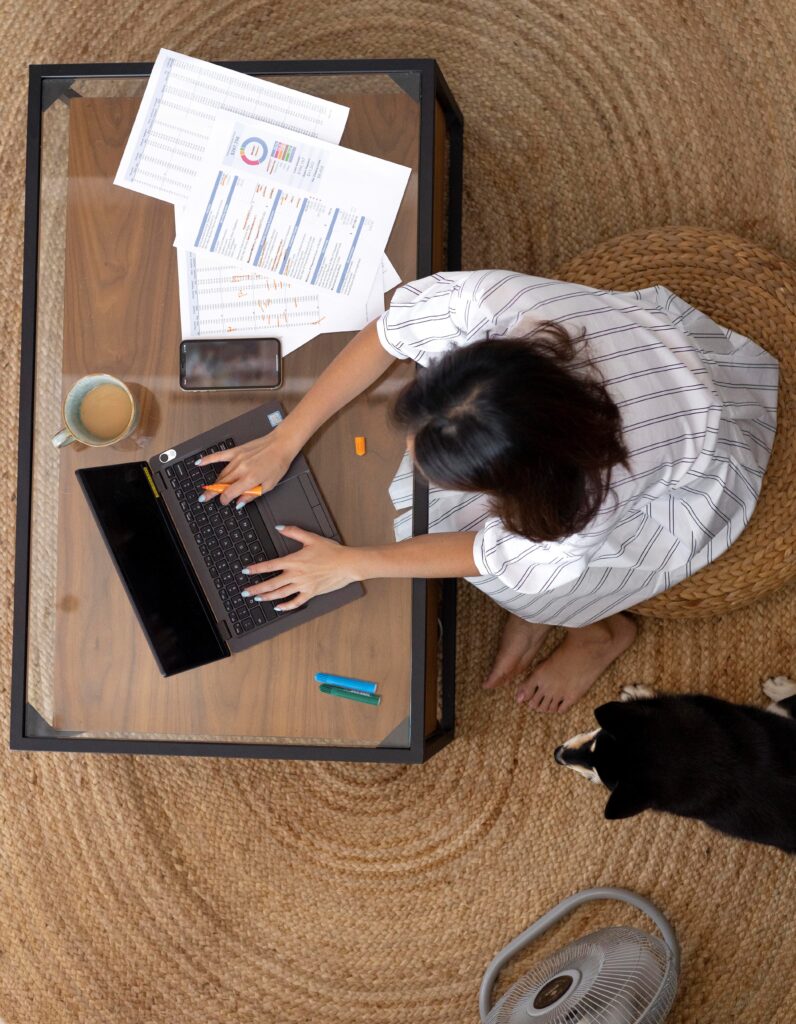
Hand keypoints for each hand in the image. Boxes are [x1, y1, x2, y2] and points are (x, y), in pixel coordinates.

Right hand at [197, 425, 299, 506]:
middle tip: (205, 498)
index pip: (229, 493)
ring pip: (221, 474)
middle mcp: (241, 469)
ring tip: (209, 488)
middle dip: (212, 492)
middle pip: (221, 484)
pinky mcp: (236, 451)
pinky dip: (208, 460)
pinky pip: (219, 455)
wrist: (281, 444)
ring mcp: (237, 459)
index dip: (224, 500)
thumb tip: (239, 503)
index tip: (224, 502)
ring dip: (215, 482)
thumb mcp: (269, 485)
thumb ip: (252, 495)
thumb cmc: (278, 464)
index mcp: (249, 479)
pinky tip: (199, 463)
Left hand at [241, 525, 358, 610]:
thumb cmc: (332, 551)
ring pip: (281, 594)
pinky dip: (286, 606)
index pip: (270, 565)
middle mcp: (297, 575)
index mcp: (294, 561)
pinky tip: (279, 607)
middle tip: (245, 592)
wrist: (347, 563)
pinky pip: (296, 602)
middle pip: (272, 583)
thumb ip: (293, 531)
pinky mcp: (311, 592)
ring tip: (257, 599)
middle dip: (256, 588)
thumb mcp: (311, 538)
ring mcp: (303, 585)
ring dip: (267, 597)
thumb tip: (279, 527)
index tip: (246, 571)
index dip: (256, 568)